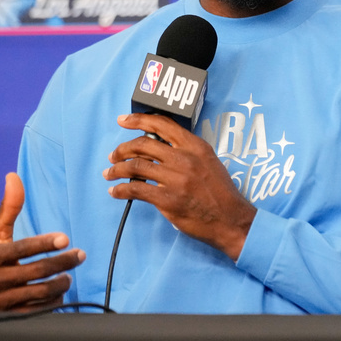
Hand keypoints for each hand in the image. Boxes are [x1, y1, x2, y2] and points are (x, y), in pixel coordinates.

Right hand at [0, 172, 85, 311]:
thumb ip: (8, 207)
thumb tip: (14, 176)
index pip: (22, 249)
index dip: (44, 243)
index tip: (65, 238)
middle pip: (37, 271)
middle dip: (63, 263)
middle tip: (80, 255)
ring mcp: (1, 301)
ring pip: (40, 292)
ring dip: (61, 283)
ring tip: (69, 275)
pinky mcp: (8, 317)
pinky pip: (37, 312)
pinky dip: (53, 302)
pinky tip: (60, 293)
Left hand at [105, 114, 255, 260]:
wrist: (230, 219)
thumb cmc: (220, 192)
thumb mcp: (209, 161)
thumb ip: (187, 151)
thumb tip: (160, 148)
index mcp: (195, 146)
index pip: (162, 125)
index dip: (138, 120)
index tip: (123, 120)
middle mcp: (184, 158)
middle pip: (143, 145)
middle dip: (122, 149)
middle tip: (114, 155)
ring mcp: (175, 179)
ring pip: (135, 166)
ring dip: (117, 169)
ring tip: (110, 173)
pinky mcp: (168, 199)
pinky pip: (136, 189)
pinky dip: (121, 189)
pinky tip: (115, 191)